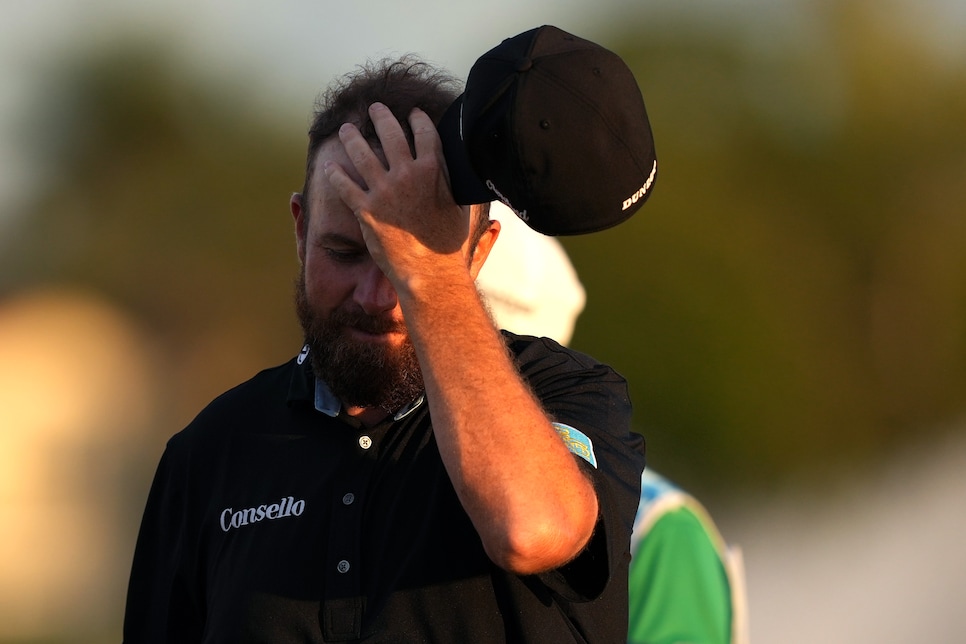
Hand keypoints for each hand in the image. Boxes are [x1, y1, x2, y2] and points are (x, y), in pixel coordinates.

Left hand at [323, 103, 471, 295]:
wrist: (431, 270)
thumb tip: (456, 169)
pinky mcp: (366, 210)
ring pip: (362, 154)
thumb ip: (452, 181)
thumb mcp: (460, 204)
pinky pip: (344, 186)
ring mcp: (384, 191)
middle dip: (381, 117)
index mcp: (433, 170)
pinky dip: (335, 174)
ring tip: (346, 129)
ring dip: (352, 138)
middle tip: (374, 109)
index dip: (417, 119)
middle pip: (390, 134)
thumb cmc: (448, 242)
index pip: (424, 133)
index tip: (412, 113)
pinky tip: (330, 166)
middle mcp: (407, 175)